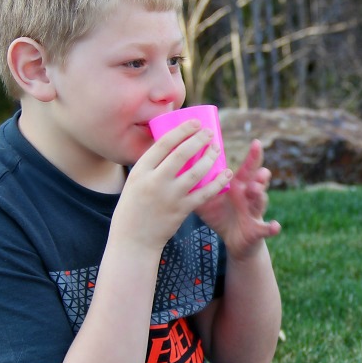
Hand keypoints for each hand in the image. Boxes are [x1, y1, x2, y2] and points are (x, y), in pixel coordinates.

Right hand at [112, 120, 224, 251]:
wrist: (134, 240)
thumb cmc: (134, 207)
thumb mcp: (135, 182)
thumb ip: (151, 166)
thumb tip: (170, 144)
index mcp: (140, 171)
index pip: (163, 144)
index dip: (182, 131)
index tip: (195, 122)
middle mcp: (155, 182)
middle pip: (181, 154)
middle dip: (199, 139)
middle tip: (210, 132)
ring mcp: (170, 196)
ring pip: (196, 171)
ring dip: (210, 157)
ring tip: (218, 148)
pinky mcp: (182, 210)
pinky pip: (205, 193)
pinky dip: (218, 182)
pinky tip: (227, 173)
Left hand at [195, 139, 280, 258]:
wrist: (234, 241)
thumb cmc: (221, 216)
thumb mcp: (208, 200)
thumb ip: (196, 186)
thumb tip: (174, 171)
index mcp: (239, 186)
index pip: (246, 168)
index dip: (252, 156)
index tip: (256, 142)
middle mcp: (250, 195)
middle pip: (258, 179)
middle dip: (260, 168)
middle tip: (260, 159)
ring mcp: (254, 212)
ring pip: (260, 200)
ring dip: (260, 194)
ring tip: (256, 188)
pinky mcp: (258, 229)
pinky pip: (266, 228)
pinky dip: (272, 227)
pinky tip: (275, 226)